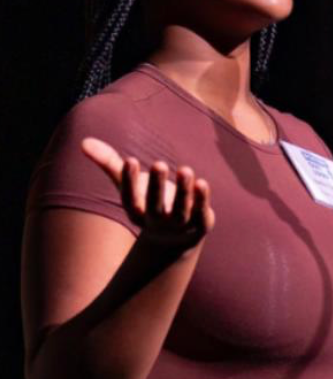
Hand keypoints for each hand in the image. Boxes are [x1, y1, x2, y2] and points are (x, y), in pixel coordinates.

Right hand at [81, 137, 214, 249]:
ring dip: (184, 191)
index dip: (129, 181)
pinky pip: (201, 211)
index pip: (130, 199)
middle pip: (155, 204)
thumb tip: (84, 142)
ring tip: (186, 170)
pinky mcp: (200, 223)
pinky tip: (202, 182)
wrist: (175, 237)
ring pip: (181, 209)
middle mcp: (156, 220)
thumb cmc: (148, 202)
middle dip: (157, 186)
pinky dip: (201, 199)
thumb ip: (110, 164)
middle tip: (159, 164)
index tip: (130, 159)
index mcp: (137, 211)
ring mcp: (179, 224)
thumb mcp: (129, 185)